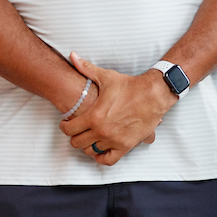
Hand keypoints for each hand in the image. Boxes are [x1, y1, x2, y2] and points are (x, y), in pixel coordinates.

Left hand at [58, 53, 172, 164]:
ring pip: (91, 151)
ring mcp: (114, 140)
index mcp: (94, 116)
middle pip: (77, 143)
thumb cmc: (129, 86)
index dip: (64, 126)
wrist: (152, 95)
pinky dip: (101, 158)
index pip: (68, 129)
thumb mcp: (106, 77)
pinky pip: (108, 160)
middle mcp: (102, 131)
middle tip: (77, 130)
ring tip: (89, 137)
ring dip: (88, 145)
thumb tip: (72, 56)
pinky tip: (99, 150)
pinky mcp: (126, 146)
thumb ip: (86, 68)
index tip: (66, 123)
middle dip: (74, 136)